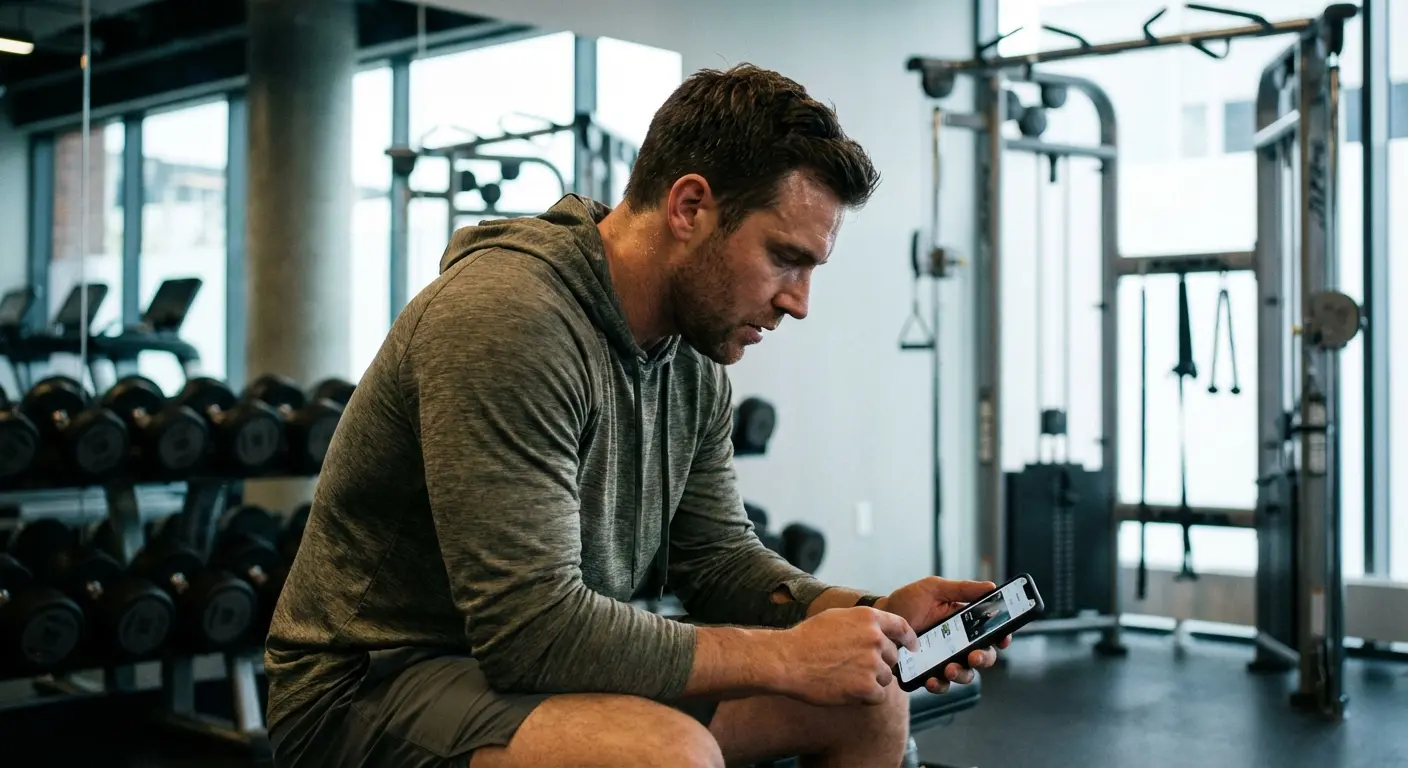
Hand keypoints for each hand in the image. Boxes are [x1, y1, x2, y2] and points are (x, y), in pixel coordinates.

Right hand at [776, 607, 917, 706]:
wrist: (787, 661)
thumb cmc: (806, 639)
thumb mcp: (837, 618)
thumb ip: (862, 624)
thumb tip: (879, 632)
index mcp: (869, 618)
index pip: (902, 627)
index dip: (909, 639)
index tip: (912, 647)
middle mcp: (875, 638)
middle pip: (892, 657)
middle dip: (879, 663)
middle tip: (855, 667)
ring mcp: (872, 663)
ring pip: (886, 677)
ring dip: (871, 681)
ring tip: (845, 678)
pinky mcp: (866, 687)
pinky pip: (879, 696)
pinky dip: (866, 697)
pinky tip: (847, 690)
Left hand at [878, 576, 1011, 693]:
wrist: (878, 619)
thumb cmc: (906, 602)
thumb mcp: (933, 589)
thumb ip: (961, 589)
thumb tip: (991, 587)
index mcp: (964, 623)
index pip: (991, 633)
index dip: (1002, 637)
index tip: (1003, 638)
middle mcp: (958, 644)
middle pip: (983, 656)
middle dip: (984, 659)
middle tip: (974, 656)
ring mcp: (943, 660)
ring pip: (964, 674)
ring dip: (961, 674)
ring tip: (949, 669)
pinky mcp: (927, 673)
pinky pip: (940, 685)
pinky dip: (939, 685)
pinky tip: (932, 680)